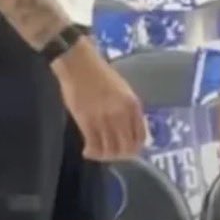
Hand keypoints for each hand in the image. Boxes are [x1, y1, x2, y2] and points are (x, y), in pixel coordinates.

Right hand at [52, 37, 146, 161]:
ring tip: (98, 152)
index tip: (125, 150)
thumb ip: (128, 110)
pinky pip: (94, 146)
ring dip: (104, 156)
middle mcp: (122, 114)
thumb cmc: (99, 74)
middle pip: (127, 148)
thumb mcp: (123, 91)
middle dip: (119, 156)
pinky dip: (92, 153)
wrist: (79, 63)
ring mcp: (104, 118)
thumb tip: (129, 131)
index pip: (141, 137)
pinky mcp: (87, 121)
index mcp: (133, 105)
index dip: (134, 149)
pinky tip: (87, 151)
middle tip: (110, 153)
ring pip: (110, 150)